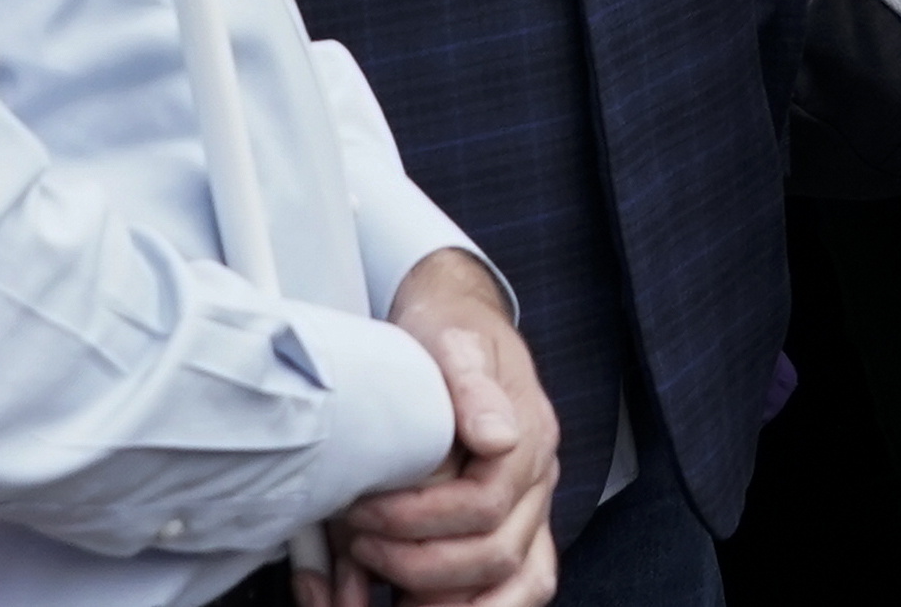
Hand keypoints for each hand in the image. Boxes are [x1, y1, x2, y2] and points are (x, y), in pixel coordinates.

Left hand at [311, 252, 556, 606]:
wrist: (457, 322)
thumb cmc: (449, 331)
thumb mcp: (453, 338)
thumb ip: (472, 384)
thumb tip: (497, 437)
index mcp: (530, 436)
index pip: (485, 505)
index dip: (418, 520)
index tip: (361, 513)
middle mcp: (539, 480)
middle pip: (498, 555)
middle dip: (421, 565)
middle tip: (361, 549)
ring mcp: (530, 507)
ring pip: (520, 584)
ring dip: (454, 601)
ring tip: (390, 593)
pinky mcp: (511, 525)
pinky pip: (513, 586)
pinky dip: (472, 605)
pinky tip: (417, 601)